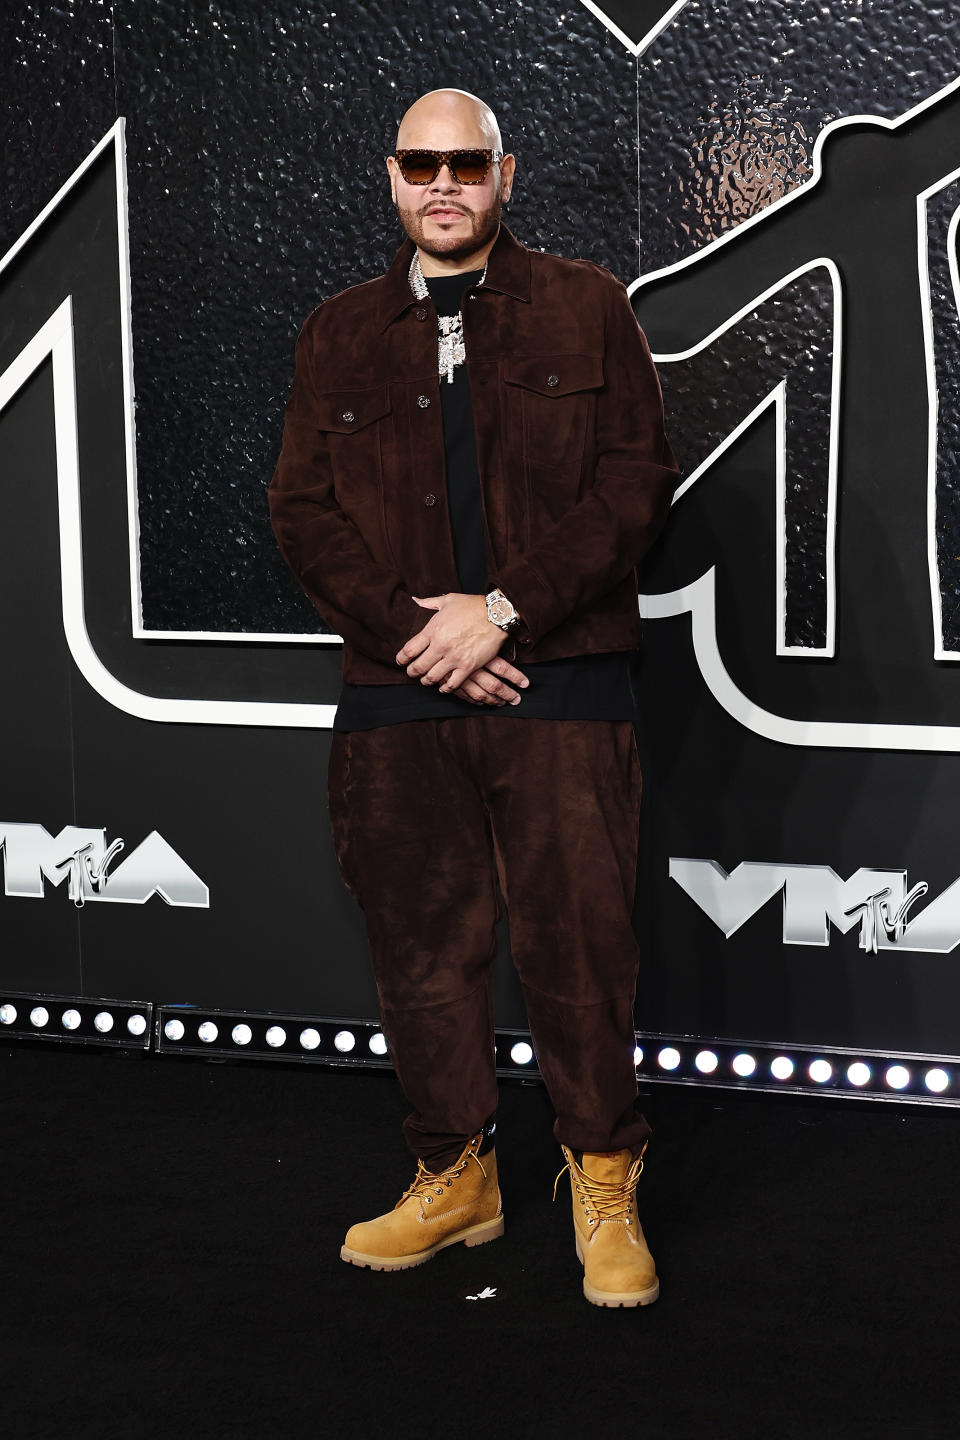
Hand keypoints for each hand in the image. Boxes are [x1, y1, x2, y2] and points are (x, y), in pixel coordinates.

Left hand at [396, 593, 528, 700]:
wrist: (497, 614)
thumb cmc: (473, 605)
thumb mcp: (448, 600)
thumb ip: (429, 603)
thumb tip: (415, 600)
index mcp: (433, 630)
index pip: (409, 650)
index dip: (401, 659)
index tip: (400, 661)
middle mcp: (441, 646)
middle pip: (418, 667)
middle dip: (412, 672)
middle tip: (411, 673)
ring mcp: (454, 657)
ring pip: (433, 677)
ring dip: (427, 681)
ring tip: (426, 680)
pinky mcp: (468, 666)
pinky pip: (453, 683)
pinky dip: (446, 688)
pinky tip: (444, 687)